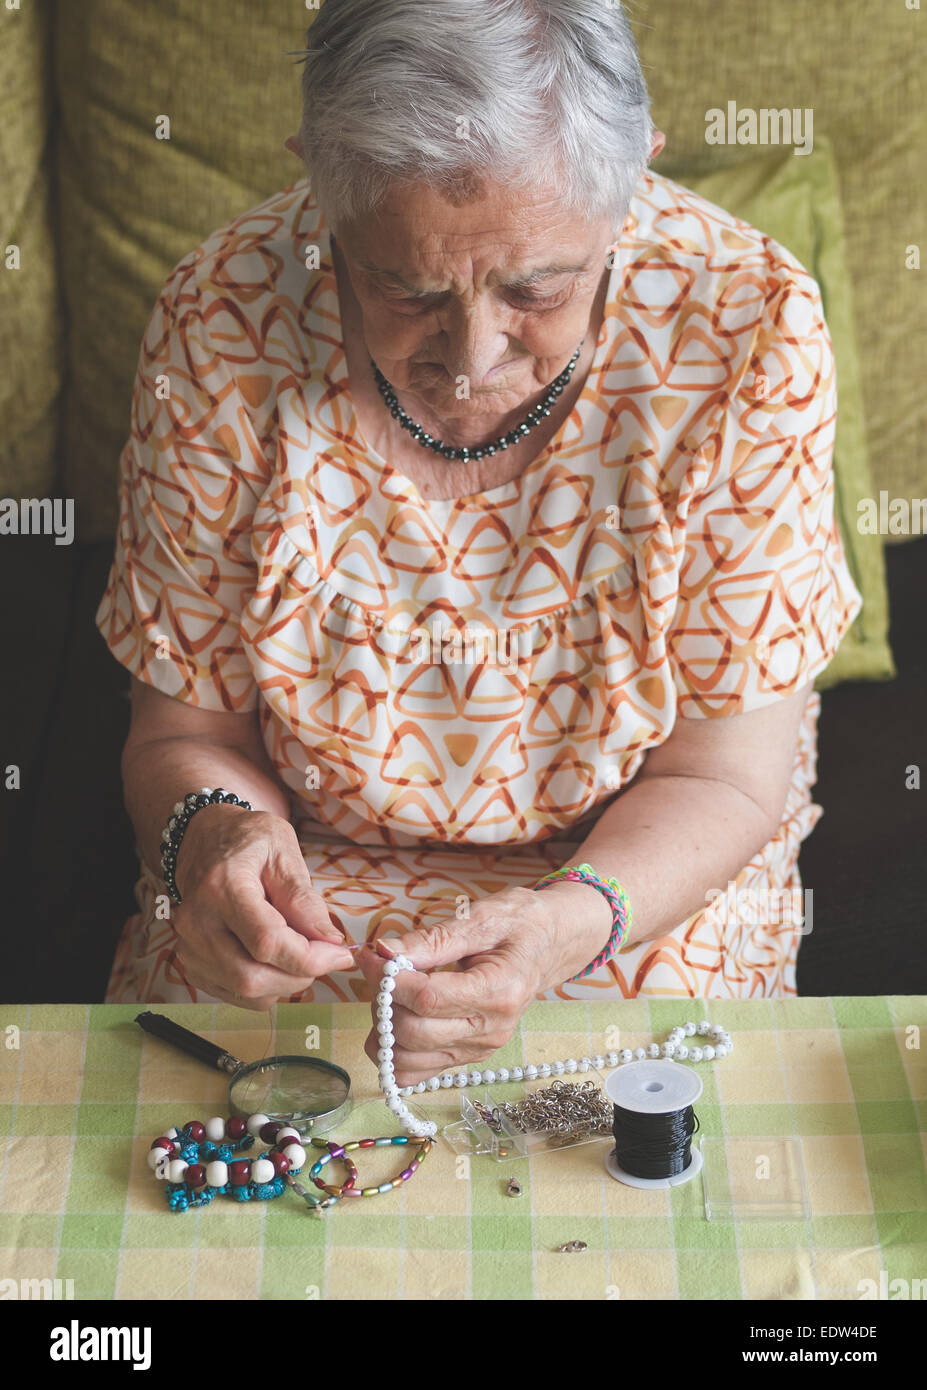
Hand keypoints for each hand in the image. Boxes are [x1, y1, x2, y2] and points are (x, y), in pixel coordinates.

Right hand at [171, 804, 354, 1008]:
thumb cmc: (247, 841)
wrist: (204, 840)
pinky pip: (236, 994)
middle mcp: (197, 923)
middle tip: (325, 955)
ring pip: (246, 991)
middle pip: (252, 977)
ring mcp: (188, 947)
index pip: (267, 942)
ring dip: (286, 982)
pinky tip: (278, 958)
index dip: (309, 958)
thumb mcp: (283, 851)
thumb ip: (304, 898)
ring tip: (300, 950)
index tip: (340, 954)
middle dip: (300, 975)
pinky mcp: (192, 964)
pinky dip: (267, 986)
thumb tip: (330, 942)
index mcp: (221, 888)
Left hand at [357, 881, 610, 1084]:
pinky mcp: (467, 1058)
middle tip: (380, 970)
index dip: (388, 978)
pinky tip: (396, 1020)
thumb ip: (430, 940)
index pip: (427, 998)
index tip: (370, 955)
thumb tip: (381, 951)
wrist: (549, 944)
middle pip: (413, 1032)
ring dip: (384, 1028)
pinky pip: (416, 1074)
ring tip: (391, 994)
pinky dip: (394, 1053)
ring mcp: (479, 1049)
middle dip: (383, 1001)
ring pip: (407, 1059)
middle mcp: (491, 1030)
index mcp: (499, 991)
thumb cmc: (518, 923)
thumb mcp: (479, 918)